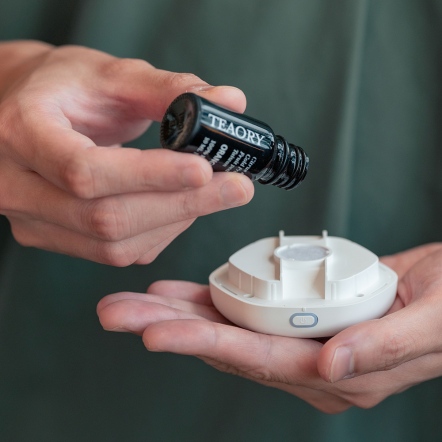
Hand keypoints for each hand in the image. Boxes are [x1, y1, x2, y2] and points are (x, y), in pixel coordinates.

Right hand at [0, 41, 252, 264]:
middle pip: (106, 218)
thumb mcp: (110, 75)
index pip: (86, 171)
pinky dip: (160, 233)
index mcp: (22, 133)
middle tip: (235, 188)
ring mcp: (34, 220)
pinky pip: (116, 253)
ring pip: (114, 245)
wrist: (25, 110)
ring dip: (175, 221)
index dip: (151, 176)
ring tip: (213, 193)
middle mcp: (17, 186)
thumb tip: (229, 103)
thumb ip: (169, 89)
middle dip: (181, 205)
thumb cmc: (62, 89)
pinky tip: (181, 207)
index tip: (206, 168)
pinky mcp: (56, 237)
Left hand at [97, 243, 441, 412]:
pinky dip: (211, 301)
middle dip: (171, 328)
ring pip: (230, 328)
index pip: (259, 360)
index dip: (205, 346)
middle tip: (117, 312)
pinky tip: (180, 293)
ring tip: (136, 299)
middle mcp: (310, 361)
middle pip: (229, 345)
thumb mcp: (433, 322)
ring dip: (181, 313)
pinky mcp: (298, 314)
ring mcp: (301, 338)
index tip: (154, 332)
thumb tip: (331, 365)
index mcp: (339, 371)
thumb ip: (385, 347)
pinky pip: (247, 309)